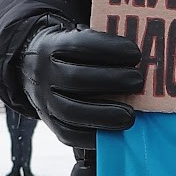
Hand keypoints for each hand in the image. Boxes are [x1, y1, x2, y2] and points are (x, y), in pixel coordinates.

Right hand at [20, 26, 145, 148]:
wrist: (34, 69)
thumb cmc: (71, 54)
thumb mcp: (78, 39)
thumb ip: (102, 47)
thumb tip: (141, 57)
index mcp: (51, 46)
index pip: (78, 46)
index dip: (109, 49)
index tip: (135, 53)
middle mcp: (43, 74)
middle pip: (74, 79)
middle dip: (111, 81)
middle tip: (138, 82)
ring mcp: (44, 101)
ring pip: (71, 111)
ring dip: (105, 114)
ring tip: (130, 115)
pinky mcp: (50, 123)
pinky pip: (69, 134)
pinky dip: (94, 136)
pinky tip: (115, 131)